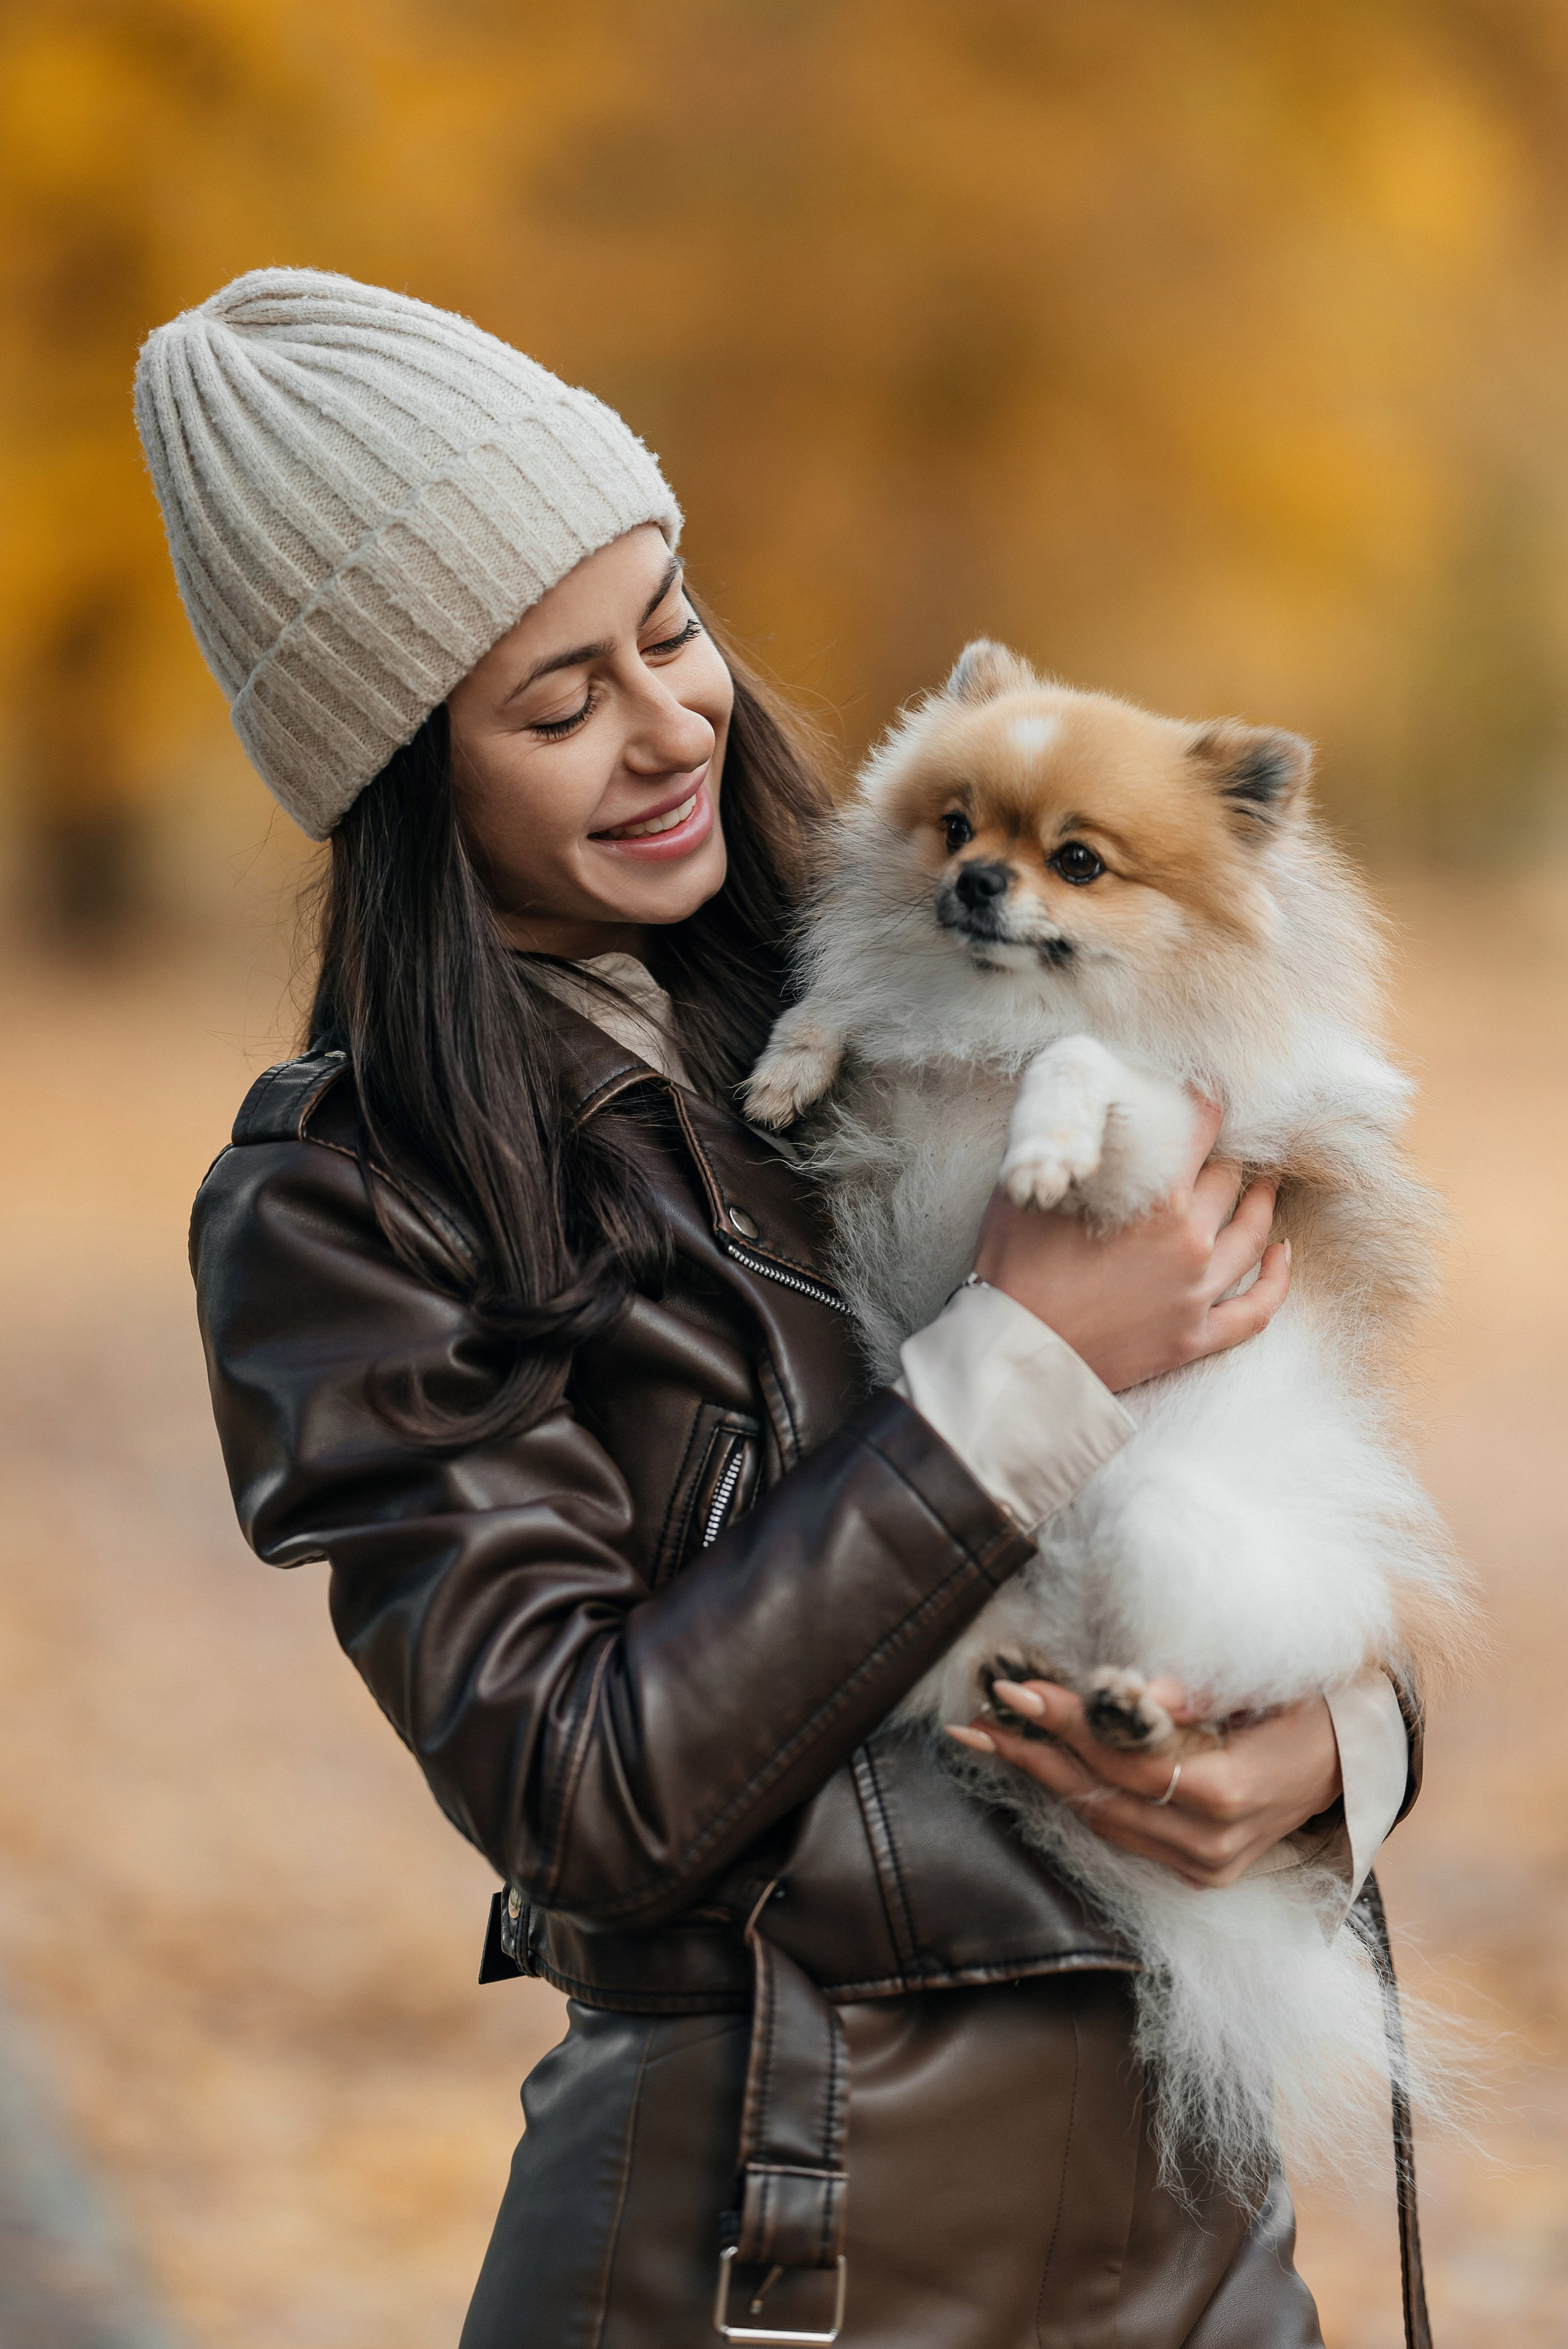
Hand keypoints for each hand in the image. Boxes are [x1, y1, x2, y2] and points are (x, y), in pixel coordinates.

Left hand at [948, 1679, 1341, 1888]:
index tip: (1018, 1690)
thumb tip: (1139, 1691)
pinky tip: (1037, 1765)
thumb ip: (1201, 1693)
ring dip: (1043, 1776)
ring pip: (1103, 1821)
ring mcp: (1203, 1868)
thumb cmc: (1309, 1706)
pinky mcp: (1195, 1872)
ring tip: (987, 1737)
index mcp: (1232, 1796)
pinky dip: (1077, 1795)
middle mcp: (1212, 1845)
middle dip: (1036, 1753)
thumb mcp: (1265, 1687)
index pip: (1128, 1763)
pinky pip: (1121, 1832)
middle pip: (1103, 1798)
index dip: (1069, 1726)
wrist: (1351, 1760)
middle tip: (980, 1715)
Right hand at [971, 1100, 1289, 1391]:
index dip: (1207, 1104)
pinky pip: (1255, 1310)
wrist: (1016, 1350)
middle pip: (1227, 1181)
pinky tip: (1282, 1255)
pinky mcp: (1194, 1337)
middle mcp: (1190, 1240)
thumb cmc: (1016, 1266)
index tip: (1208, 1093)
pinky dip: (1275, 1280)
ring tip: (1266, 1187)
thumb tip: (1091, 1119)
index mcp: (1157, 1197)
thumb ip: (1075, 1152)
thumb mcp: (1038, 1189)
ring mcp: (1197, 1292)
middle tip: (1223, 1148)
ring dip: (1261, 1205)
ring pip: (1251, 1235)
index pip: (1202, 1130)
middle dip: (1227, 1159)